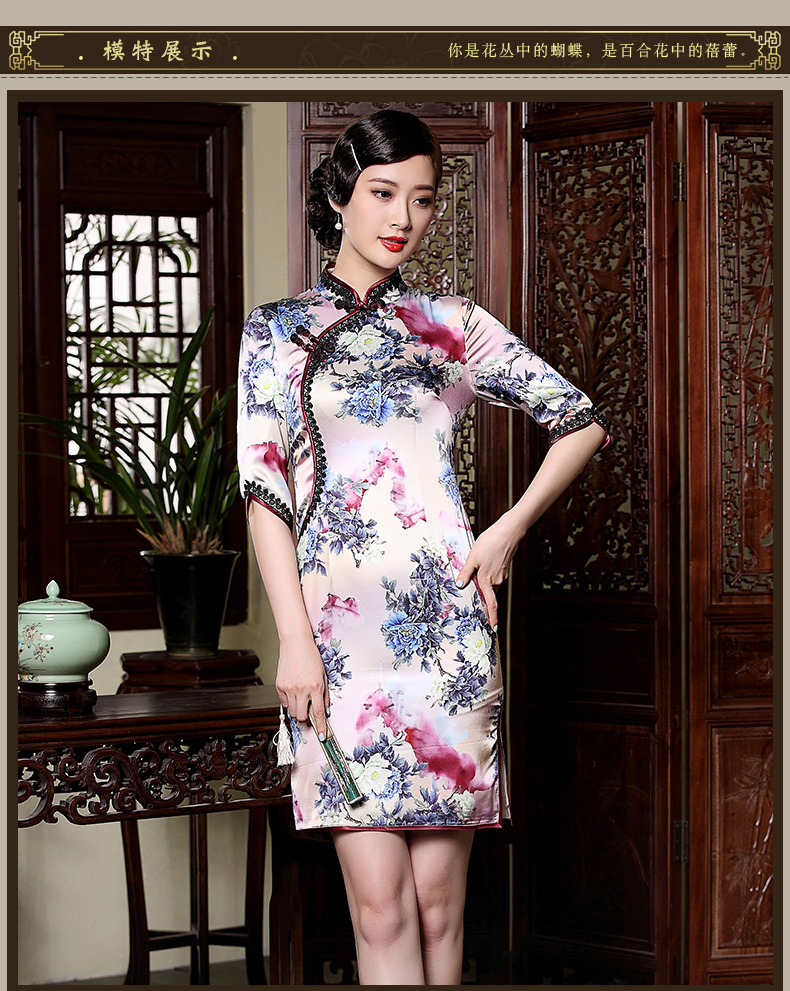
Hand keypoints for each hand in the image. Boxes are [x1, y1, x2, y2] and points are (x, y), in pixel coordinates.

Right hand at [275, 634, 329, 739]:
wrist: (295, 643)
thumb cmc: (311, 657)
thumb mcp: (323, 675)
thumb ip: (324, 695)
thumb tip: (325, 711)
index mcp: (315, 686)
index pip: (318, 713)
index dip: (321, 726)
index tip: (323, 736)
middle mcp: (302, 689)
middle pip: (301, 717)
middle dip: (305, 718)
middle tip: (308, 711)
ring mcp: (289, 688)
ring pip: (292, 712)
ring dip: (297, 710)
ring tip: (301, 698)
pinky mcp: (279, 685)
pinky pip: (283, 702)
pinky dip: (289, 702)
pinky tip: (293, 691)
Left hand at [455, 511, 523, 628]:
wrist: (508, 532)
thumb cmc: (490, 543)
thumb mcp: (473, 557)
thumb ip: (466, 573)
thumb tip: (460, 586)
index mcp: (487, 580)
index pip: (491, 604)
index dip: (492, 617)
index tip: (493, 628)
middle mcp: (497, 580)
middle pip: (487, 592)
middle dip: (480, 592)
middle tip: (473, 586)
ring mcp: (501, 574)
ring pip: (490, 582)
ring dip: (483, 579)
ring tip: (477, 565)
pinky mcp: (503, 568)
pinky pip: (493, 575)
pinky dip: (487, 571)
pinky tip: (484, 560)